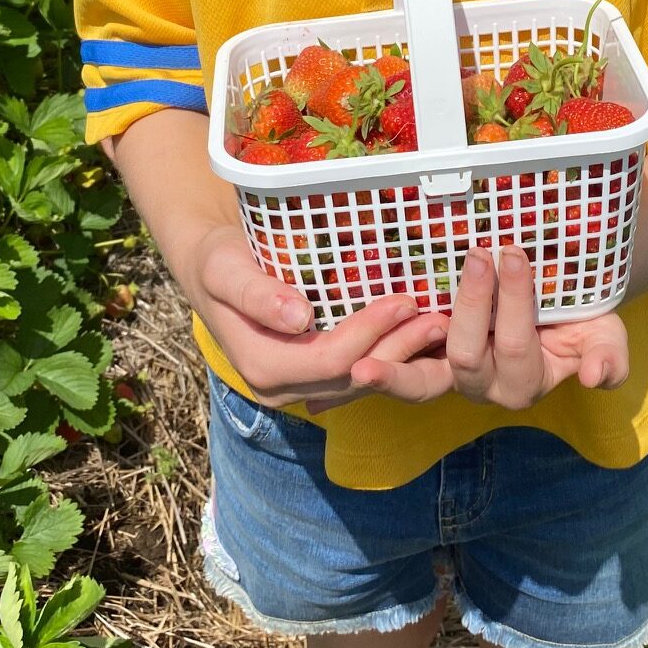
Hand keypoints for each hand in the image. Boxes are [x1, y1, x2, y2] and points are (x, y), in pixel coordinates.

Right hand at [186, 221, 447, 410]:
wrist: (208, 269)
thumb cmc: (217, 260)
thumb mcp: (226, 269)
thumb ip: (258, 294)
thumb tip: (299, 317)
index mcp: (261, 366)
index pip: (328, 359)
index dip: (369, 333)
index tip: (403, 300)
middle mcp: (279, 387)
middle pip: (351, 376)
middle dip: (397, 348)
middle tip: (438, 317)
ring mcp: (296, 387)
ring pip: (359, 381)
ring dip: (401, 356)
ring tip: (439, 327)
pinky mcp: (311, 376)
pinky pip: (355, 373)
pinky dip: (387, 355)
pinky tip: (416, 334)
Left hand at [348, 246, 629, 409]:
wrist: (552, 309)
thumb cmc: (579, 322)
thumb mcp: (606, 338)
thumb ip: (607, 358)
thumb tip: (593, 377)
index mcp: (524, 383)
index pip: (516, 344)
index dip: (514, 301)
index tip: (513, 252)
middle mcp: (482, 384)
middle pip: (466, 355)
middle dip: (470, 304)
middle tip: (475, 254)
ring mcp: (448, 370)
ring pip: (421, 373)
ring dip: (396, 358)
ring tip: (375, 343)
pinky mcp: (421, 353)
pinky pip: (396, 361)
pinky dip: (375, 357)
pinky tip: (352, 347)